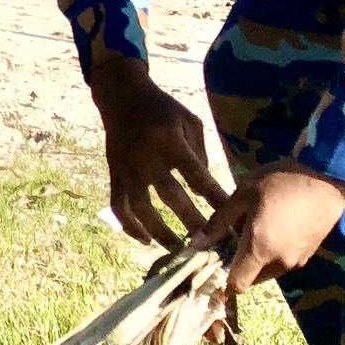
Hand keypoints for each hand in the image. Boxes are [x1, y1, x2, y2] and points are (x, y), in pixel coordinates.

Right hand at [88, 59, 232, 248]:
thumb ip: (200, 153)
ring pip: (140, 207)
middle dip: (191, 221)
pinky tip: (145, 240)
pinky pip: (118, 205)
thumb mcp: (188, 120)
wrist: (121, 96)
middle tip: (210, 242)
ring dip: (160, 231)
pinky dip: (129, 225)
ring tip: (178, 249)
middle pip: (169, 195)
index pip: (195, 175)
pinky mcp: (114, 173)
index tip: (230, 219)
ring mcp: (126, 167)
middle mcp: (145, 155)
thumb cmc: (162, 108)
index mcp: (168, 139)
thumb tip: (203, 189)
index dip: (214, 198)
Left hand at [200, 164, 344, 291]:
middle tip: (231, 239)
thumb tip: (197, 243)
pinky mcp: (309, 256)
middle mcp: (279, 263)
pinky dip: (272, 255)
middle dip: (237, 265)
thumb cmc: (280, 181)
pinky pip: (282, 263)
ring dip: (256, 260)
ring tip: (252, 230)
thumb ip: (220, 222)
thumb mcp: (243, 195)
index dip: (220, 278)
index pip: (236, 284)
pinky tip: (272, 229)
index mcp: (260, 249)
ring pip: (267, 271)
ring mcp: (297, 261)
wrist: (327, 178)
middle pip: (251, 279)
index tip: (212, 261)